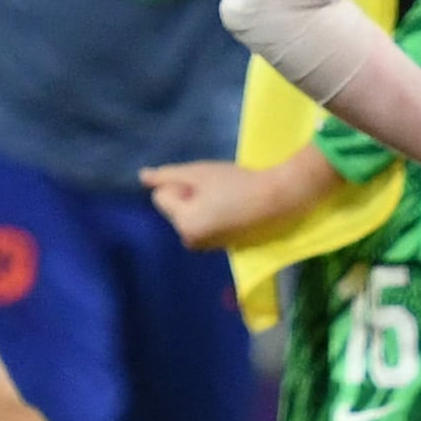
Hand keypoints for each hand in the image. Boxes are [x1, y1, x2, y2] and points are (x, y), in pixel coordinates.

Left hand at [136, 154, 325, 250]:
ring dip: (201, 204)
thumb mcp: (199, 173)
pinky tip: (234, 208)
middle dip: (189, 196)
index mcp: (183, 225)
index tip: (205, 183)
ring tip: (227, 198)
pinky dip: (213, 214)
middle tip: (217, 189)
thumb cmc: (237, 183)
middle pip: (174, 208)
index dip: (180, 184)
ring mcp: (207, 247)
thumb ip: (167, 176)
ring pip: (189, 215)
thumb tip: (142, 177)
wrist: (278, 200)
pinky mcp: (221, 246)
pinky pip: (204, 224)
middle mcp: (191, 241)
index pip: (161, 196)